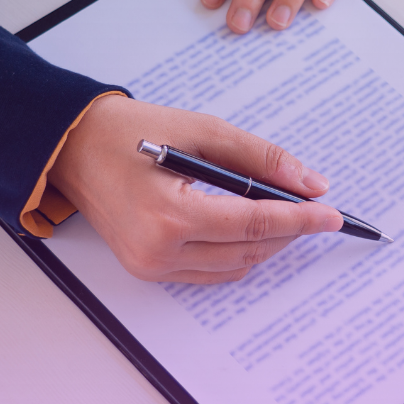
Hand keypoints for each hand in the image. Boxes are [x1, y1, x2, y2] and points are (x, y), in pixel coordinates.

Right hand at [48, 96, 342, 283]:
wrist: (71, 147)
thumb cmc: (130, 131)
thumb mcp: (201, 131)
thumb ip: (259, 158)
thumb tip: (310, 183)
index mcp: (170, 215)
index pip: (255, 224)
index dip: (300, 219)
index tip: (333, 215)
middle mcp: (159, 250)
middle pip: (249, 250)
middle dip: (289, 230)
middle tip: (316, 208)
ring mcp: (151, 266)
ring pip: (234, 267)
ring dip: (266, 244)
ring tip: (288, 215)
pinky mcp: (147, 269)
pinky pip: (209, 272)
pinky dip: (238, 253)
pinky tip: (252, 229)